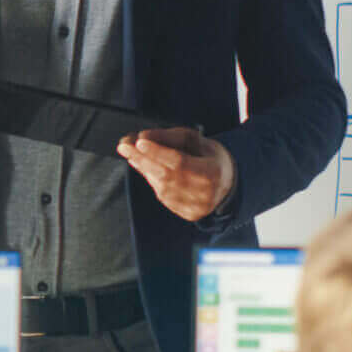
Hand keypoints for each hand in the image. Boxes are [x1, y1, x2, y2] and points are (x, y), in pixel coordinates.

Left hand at [118, 127, 236, 221]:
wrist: (227, 184)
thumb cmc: (210, 158)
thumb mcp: (196, 141)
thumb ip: (170, 137)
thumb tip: (143, 137)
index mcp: (212, 172)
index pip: (180, 162)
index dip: (157, 152)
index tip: (139, 142)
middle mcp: (205, 193)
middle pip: (166, 176)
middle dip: (142, 159)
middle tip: (124, 147)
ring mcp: (196, 207)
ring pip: (161, 187)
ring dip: (145, 170)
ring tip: (135, 155)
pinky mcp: (187, 214)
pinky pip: (163, 196)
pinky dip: (153, 182)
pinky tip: (150, 170)